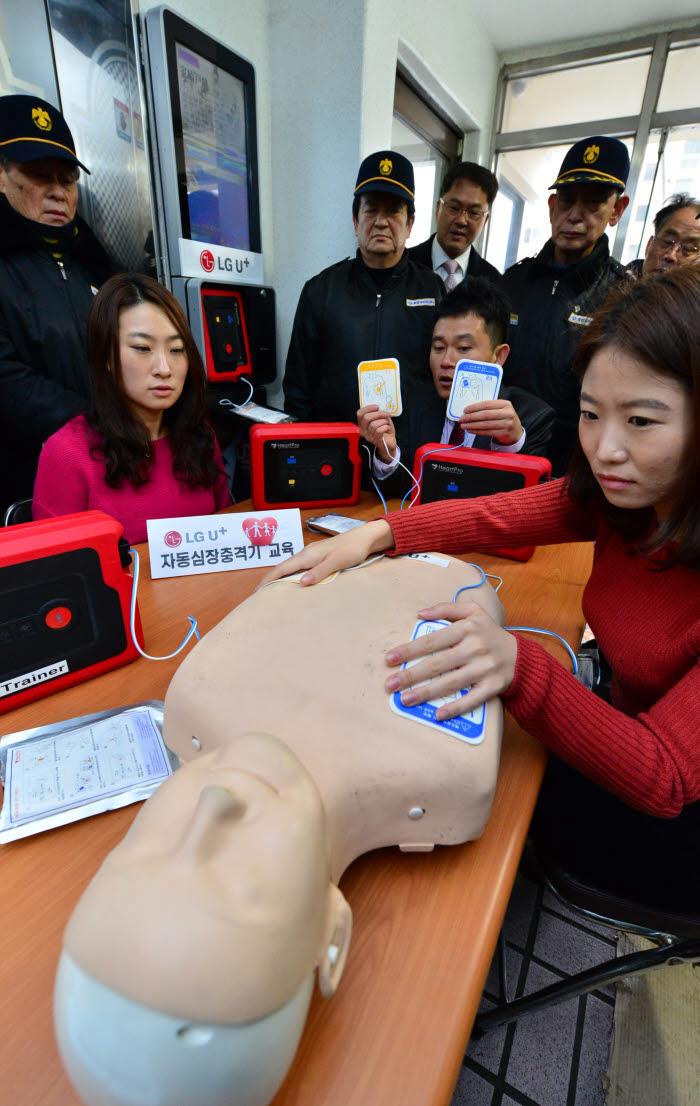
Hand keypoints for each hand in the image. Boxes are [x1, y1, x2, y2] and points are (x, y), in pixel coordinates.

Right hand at [256, 518, 394, 587]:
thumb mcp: (337, 562)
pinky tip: (294, 580)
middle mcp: (306, 553)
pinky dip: (292, 574)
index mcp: (308, 555)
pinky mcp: (318, 555)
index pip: (282, 568)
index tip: (257, 591)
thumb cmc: (352, 549)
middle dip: (270, 579)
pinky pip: (300, 566)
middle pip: (283, 567)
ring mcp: (312, 553)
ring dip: (281, 577)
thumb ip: (320, 572)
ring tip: (273, 590)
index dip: (268, 579)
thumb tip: (302, 582)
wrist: (364, 538)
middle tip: (261, 594)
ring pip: (291, 566)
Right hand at [357, 405, 396, 462]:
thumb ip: (380, 413)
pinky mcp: (375, 441)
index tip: (377, 406)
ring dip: (383, 421)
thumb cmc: (385, 430)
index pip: (360, 414)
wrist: (389, 442)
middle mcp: (363, 430)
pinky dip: (385, 427)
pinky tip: (387, 428)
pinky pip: (379, 431)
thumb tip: (382, 407)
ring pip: (374, 424)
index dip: (368, 408)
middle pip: (366, 418)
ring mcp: (368, 436)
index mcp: (363, 423)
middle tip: (386, 414)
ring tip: (387, 423)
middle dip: (378, 414)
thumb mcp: (382, 419)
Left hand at [384, 600, 516, 719]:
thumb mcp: (473, 612)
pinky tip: (438, 714)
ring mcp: (485, 668)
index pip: (432, 640)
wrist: (521, 656)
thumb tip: (419, 613)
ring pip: (451, 682)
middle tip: (390, 684)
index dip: (409, 650)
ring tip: (405, 699)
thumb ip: (446, 609)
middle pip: (437, 663)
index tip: (389, 658)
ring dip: (426, 692)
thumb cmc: (489, 633)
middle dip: (411, 674)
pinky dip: (456, 707)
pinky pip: (472, 699)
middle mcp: (475, 647)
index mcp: (467, 628)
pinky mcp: (493, 686)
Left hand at [461, 400, 522, 444]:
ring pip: (485, 424)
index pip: (487, 404)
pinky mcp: (503, 433)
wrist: (515, 432)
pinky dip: (477, 431)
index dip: (474, 407)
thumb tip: (469, 410)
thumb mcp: (500, 410)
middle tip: (462, 419)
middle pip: (485, 414)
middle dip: (471, 417)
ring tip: (463, 426)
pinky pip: (487, 432)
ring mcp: (506, 424)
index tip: (465, 410)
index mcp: (505, 404)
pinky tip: (470, 430)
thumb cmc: (504, 418)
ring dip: (472, 425)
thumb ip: (489, 408)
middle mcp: (507, 413)